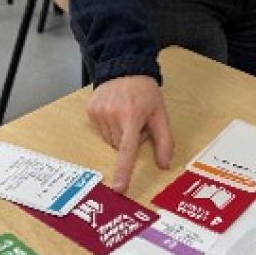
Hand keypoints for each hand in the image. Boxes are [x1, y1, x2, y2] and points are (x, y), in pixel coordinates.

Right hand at [87, 75, 172, 191]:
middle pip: (120, 146)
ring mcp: (99, 112)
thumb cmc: (145, 93)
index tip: (119, 187)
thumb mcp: (160, 114)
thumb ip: (165, 141)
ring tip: (125, 115)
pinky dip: (109, 126)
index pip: (127, 149)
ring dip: (119, 134)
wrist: (125, 67)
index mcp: (132, 117)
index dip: (124, 170)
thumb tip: (164, 165)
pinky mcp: (90, 110)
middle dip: (129, 140)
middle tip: (136, 122)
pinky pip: (100, 131)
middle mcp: (112, 115)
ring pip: (109, 140)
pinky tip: (115, 111)